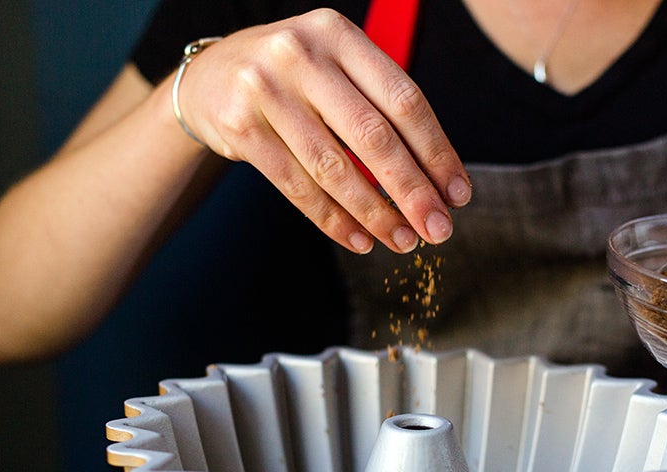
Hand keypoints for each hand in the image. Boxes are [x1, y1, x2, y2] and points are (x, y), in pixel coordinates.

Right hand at [172, 9, 471, 253]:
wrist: (210, 78)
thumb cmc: (293, 79)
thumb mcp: (335, 68)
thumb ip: (380, 107)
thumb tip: (438, 180)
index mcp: (339, 35)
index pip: (403, 99)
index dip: (436, 152)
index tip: (457, 193)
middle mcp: (302, 54)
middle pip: (373, 136)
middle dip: (412, 191)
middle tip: (438, 228)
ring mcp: (266, 89)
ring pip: (334, 168)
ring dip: (375, 214)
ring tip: (402, 240)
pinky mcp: (241, 127)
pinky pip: (297, 186)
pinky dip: (333, 220)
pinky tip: (359, 239)